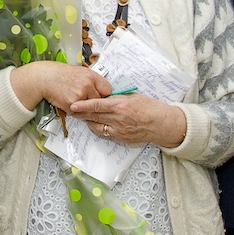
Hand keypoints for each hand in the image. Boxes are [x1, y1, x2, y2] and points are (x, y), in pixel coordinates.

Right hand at [10, 62, 111, 111]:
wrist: (44, 77)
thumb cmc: (60, 74)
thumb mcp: (80, 72)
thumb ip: (92, 81)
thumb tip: (102, 91)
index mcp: (91, 75)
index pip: (108, 90)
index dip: (103, 94)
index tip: (99, 95)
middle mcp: (88, 85)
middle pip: (99, 101)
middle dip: (92, 101)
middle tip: (83, 97)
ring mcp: (80, 96)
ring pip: (89, 108)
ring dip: (84, 107)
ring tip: (73, 98)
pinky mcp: (72, 105)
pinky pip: (78, 112)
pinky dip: (74, 110)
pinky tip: (67, 100)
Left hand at [71, 93, 186, 148]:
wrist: (162, 124)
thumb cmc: (150, 108)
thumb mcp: (132, 97)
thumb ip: (117, 98)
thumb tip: (104, 96)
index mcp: (121, 106)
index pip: (97, 105)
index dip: (83, 105)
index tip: (73, 105)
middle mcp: (118, 119)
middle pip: (94, 117)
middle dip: (81, 114)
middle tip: (72, 110)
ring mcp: (119, 130)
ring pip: (97, 127)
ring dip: (88, 122)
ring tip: (81, 116)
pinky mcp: (121, 138)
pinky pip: (105, 133)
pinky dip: (99, 128)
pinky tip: (96, 123)